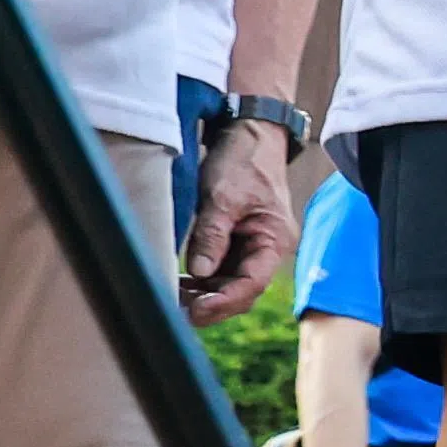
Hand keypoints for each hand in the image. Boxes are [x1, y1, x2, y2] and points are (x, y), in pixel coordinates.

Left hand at [179, 119, 299, 324]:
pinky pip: (220, 268)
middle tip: (177, 311)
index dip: (224, 301)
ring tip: (172, 296)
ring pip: (228, 282)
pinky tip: (180, 281)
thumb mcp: (224, 197)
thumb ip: (212, 235)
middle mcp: (266, 249)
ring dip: (203, 293)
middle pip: (241, 289)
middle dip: (211, 303)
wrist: (249, 135)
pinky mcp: (235, 241)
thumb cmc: (244, 161)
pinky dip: (201, 279)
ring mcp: (250, 246)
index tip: (196, 311)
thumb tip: (198, 272)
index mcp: (274, 240)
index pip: (252, 283)